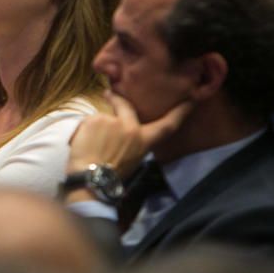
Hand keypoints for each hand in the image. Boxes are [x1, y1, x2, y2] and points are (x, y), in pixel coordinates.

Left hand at [67, 91, 193, 179]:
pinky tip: (82, 143)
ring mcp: (112, 121)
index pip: (167, 124)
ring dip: (95, 128)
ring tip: (89, 145)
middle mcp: (130, 127)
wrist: (91, 179)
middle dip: (116, 98)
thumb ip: (132, 141)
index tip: (191, 100)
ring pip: (101, 118)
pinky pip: (87, 122)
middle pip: (125, 105)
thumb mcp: (132, 159)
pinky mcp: (94, 119)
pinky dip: (83, 131)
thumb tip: (124, 131)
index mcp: (144, 140)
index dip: (181, 112)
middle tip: (109, 93)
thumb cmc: (110, 175)